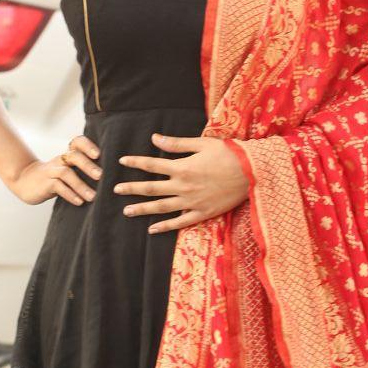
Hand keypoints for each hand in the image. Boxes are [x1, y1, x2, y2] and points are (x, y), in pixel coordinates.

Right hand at [7, 134, 101, 204]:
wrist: (24, 181)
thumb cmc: (53, 177)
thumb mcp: (67, 170)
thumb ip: (82, 170)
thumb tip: (110, 178)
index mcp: (67, 156)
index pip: (77, 143)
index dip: (87, 145)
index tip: (99, 155)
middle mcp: (60, 161)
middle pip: (73, 156)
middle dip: (88, 165)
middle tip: (101, 176)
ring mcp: (51, 171)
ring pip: (66, 173)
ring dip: (81, 185)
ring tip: (93, 197)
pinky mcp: (45, 184)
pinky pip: (58, 187)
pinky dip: (70, 194)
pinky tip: (79, 202)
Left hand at [114, 132, 249, 232]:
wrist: (252, 172)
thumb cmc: (229, 154)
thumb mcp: (202, 144)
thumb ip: (177, 144)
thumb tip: (155, 138)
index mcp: (182, 167)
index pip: (152, 165)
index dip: (135, 162)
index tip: (121, 162)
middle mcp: (183, 186)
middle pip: (151, 188)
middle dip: (131, 189)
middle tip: (115, 190)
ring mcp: (192, 202)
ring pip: (161, 208)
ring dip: (142, 209)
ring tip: (126, 211)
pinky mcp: (203, 213)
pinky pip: (180, 222)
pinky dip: (165, 227)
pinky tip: (152, 229)